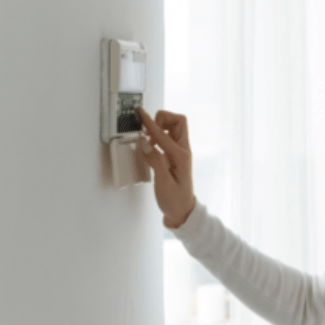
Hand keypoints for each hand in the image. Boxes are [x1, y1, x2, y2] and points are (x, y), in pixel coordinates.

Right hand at [135, 106, 196, 227]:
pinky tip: (150, 146)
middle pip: (178, 121)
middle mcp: (183, 151)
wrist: (182, 211)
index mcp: (181, 156)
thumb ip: (155, 161)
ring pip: (174, 128)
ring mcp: (180, 152)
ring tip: (147, 139)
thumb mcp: (163, 183)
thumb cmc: (174, 200)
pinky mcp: (175, 156)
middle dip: (162, 119)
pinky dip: (158, 136)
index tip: (140, 112)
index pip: (164, 133)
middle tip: (148, 130)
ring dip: (160, 127)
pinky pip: (168, 138)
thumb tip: (145, 143)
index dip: (150, 122)